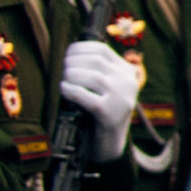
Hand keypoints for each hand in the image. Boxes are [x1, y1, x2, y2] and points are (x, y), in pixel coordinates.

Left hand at [59, 40, 139, 161]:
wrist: (110, 141)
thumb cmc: (101, 110)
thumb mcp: (107, 86)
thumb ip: (98, 70)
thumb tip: (69, 54)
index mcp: (128, 72)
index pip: (102, 50)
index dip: (80, 48)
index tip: (67, 54)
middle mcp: (128, 83)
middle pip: (96, 62)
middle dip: (73, 62)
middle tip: (62, 69)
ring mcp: (121, 99)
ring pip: (94, 77)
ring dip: (72, 75)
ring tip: (63, 80)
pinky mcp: (110, 114)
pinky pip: (86, 97)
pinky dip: (71, 90)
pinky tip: (64, 89)